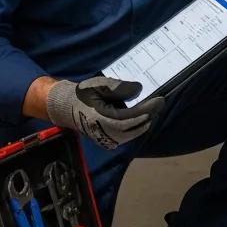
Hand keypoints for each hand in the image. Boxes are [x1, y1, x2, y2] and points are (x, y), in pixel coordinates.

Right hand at [46, 75, 164, 149]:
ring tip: (152, 110)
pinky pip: (124, 137)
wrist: (67, 108)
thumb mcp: (99, 85)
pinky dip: (135, 129)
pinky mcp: (105, 141)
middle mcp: (102, 132)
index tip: (159, 100)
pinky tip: (142, 120)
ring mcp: (104, 139)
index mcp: (99, 118)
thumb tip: (139, 89)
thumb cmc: (83, 94)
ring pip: (129, 135)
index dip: (145, 110)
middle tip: (159, 104)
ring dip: (143, 124)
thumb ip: (118, 87)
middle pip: (131, 128)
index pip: (128, 117)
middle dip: (147, 116)